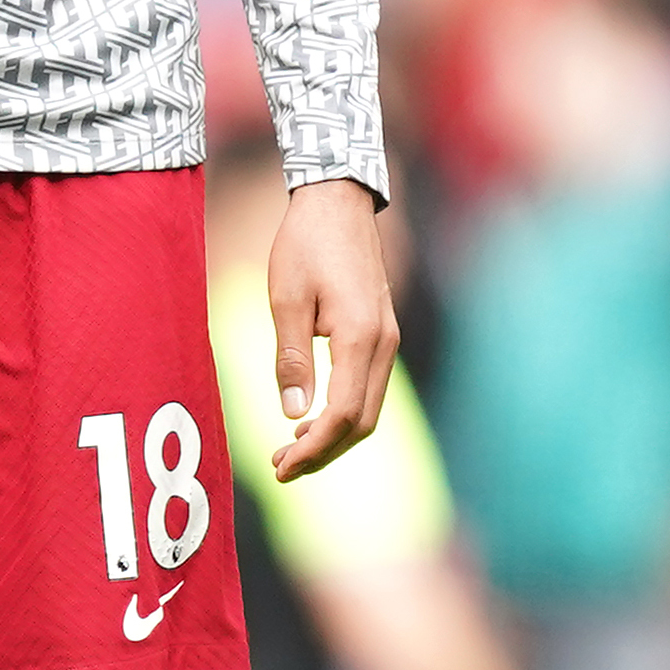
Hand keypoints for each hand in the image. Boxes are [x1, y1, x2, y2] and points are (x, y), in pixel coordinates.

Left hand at [268, 178, 400, 478]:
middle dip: (324, 452)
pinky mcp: (383, 333)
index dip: (313, 449)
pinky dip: (344, 413)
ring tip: (291, 446)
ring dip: (333, 436)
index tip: (281, 467)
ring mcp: (389, 340)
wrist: (339, 202)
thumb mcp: (285, 299)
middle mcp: (385, 345)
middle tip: (280, 466)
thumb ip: (291, 357)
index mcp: (361, 338)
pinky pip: (369, 388)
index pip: (343, 415)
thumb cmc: (306, 245)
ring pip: (369, 409)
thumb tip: (293, 411)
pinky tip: (313, 415)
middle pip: (363, 422)